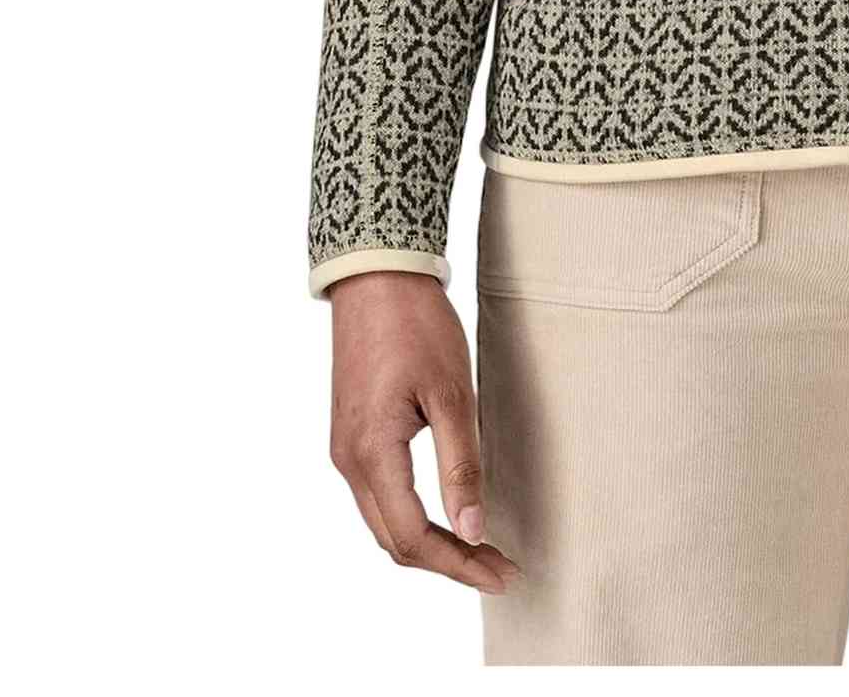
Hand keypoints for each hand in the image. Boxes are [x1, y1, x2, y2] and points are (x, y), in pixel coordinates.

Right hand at [327, 270, 523, 592]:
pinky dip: (412, 518)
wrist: (376, 276)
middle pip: (395, 541)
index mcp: (371, 454)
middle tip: (499, 568)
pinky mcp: (352, 436)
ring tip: (480, 549)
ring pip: (384, 524)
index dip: (459, 564)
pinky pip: (379, 497)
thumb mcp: (451, 393)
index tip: (503, 572)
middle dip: (448, 563)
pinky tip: (445, 516)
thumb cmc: (416, 325)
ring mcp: (345, 450)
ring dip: (430, 544)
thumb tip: (474, 529)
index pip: (413, 538)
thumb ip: (461, 465)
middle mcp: (349, 462)